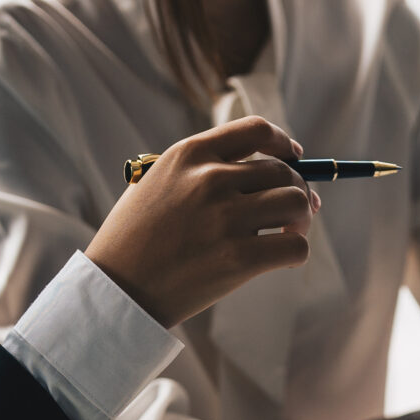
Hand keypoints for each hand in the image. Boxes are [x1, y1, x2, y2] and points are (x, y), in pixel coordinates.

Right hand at [86, 116, 319, 327]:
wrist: (117, 289)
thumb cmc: (135, 239)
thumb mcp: (157, 182)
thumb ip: (201, 168)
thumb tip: (265, 170)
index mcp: (190, 154)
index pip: (257, 130)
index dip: (284, 143)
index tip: (294, 157)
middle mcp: (210, 179)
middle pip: (283, 170)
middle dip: (298, 188)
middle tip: (297, 210)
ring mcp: (226, 219)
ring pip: (296, 202)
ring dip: (302, 218)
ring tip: (290, 232)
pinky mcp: (238, 259)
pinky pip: (295, 246)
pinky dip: (297, 250)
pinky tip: (281, 256)